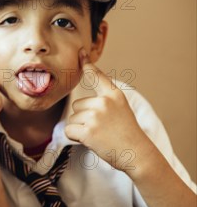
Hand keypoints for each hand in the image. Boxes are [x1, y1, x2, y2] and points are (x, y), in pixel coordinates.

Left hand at [65, 49, 149, 172]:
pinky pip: (69, 130)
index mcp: (114, 95)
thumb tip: (81, 101)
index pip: (97, 76)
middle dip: (83, 118)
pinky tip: (91, 140)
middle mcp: (104, 102)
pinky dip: (75, 137)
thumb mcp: (120, 109)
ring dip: (80, 128)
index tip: (80, 52)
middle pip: (77, 105)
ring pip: (72, 118)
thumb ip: (104, 100)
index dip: (87, 65)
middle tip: (101, 128)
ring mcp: (95, 116)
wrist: (137, 154)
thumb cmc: (126, 134)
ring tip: (99, 135)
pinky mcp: (87, 131)